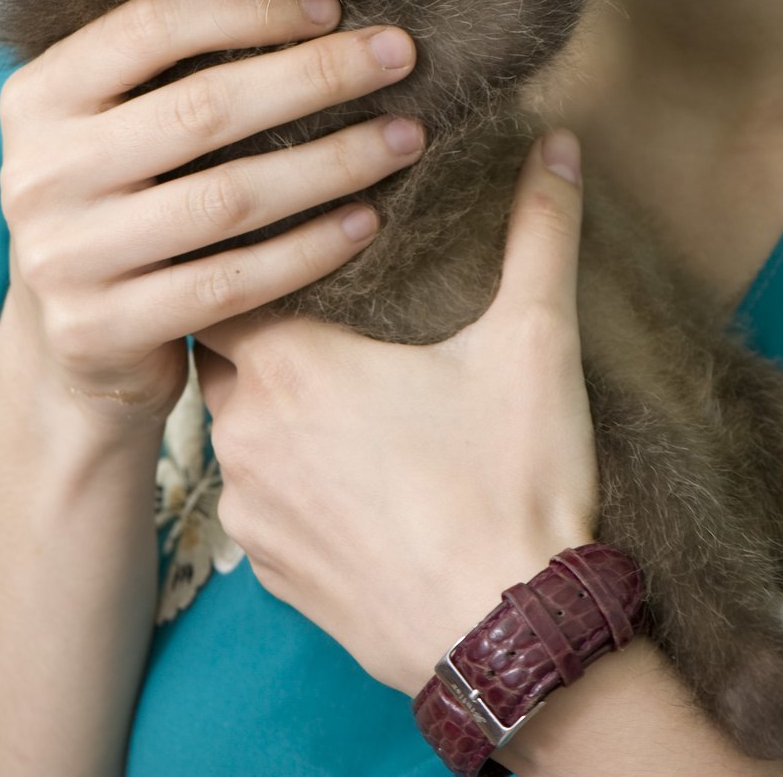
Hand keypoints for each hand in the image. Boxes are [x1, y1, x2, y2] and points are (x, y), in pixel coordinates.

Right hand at [0, 0, 426, 429]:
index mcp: (37, 96)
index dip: (249, 9)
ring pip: (229, 197)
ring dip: (334, 161)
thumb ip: (179, 65)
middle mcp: (37, 172)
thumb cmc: (124, 197)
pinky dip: (311, 248)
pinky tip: (367, 219)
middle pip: (203, 108)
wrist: (74, 340)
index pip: (150, 26)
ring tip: (405, 137)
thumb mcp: (119, 122)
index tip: (334, 7)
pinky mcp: (102, 330)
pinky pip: (233, 281)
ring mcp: (64, 257)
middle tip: (399, 57)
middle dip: (317, 75)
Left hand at [196, 131, 598, 692]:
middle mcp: (246, 434)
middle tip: (323, 297)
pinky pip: (255, 502)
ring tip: (337, 384)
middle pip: (222, 348)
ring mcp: (251, 513)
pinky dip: (285, 476)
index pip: (226, 275)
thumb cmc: (513, 485)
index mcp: (292, 363)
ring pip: (233, 427)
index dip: (257, 248)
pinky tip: (346, 467)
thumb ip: (541, 228)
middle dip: (262, 319)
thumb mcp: (536, 340)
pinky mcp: (271, 574)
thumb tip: (560, 143)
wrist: (508, 639)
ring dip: (270, 402)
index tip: (299, 228)